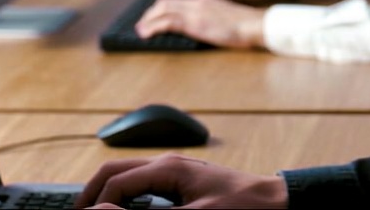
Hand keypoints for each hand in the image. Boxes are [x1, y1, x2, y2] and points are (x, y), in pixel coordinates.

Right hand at [76, 154, 287, 208]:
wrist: (277, 203)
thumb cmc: (242, 207)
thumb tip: (108, 208)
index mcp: (168, 167)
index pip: (116, 182)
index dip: (96, 204)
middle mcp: (169, 163)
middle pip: (116, 170)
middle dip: (93, 192)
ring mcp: (177, 171)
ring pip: (129, 175)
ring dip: (110, 193)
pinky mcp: (185, 182)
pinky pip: (146, 184)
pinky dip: (130, 196)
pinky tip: (129, 209)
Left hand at [136, 0, 267, 48]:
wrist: (256, 24)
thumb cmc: (247, 25)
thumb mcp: (226, 17)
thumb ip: (212, 18)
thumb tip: (204, 27)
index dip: (161, 7)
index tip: (154, 16)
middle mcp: (197, 0)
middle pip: (165, 1)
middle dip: (150, 12)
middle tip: (142, 23)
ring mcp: (195, 11)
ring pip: (162, 9)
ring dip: (147, 20)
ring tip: (140, 30)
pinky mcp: (195, 23)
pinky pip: (167, 22)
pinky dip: (153, 27)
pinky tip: (146, 34)